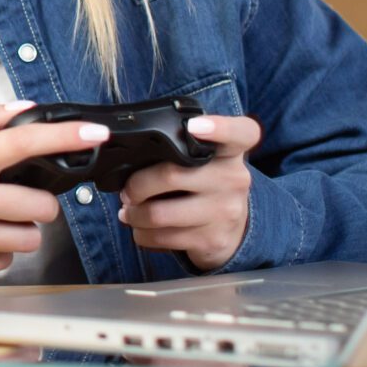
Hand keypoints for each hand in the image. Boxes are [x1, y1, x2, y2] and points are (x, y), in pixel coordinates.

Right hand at [0, 101, 102, 283]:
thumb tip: (23, 110)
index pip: (23, 143)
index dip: (65, 137)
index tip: (95, 134)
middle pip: (41, 203)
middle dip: (39, 201)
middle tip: (17, 197)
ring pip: (31, 236)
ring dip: (23, 228)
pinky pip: (9, 260)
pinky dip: (0, 250)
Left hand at [115, 114, 260, 270]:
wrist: (232, 231)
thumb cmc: (205, 185)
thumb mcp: (206, 161)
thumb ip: (182, 148)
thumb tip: (130, 156)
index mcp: (231, 151)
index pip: (239, 132)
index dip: (218, 127)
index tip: (193, 126)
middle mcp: (233, 178)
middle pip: (170, 175)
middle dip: (136, 186)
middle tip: (128, 191)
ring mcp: (225, 211)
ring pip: (158, 213)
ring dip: (134, 214)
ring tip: (130, 211)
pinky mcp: (212, 239)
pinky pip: (161, 237)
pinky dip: (141, 234)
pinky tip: (142, 229)